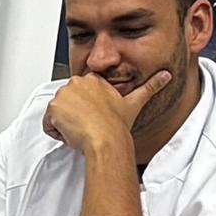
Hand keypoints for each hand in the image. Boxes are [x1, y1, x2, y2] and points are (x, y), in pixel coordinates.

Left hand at [43, 70, 163, 162]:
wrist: (106, 140)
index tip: (95, 118)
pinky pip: (48, 123)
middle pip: (67, 103)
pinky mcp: (53, 108)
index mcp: (93, 80)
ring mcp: (64, 94)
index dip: (86, 110)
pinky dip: (56, 132)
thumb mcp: (135, 102)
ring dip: (66, 124)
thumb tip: (166, 75)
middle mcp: (77, 82)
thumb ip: (151, 86)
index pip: (80, 94)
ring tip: (82, 131)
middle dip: (75, 116)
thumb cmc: (117, 126)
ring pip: (58, 113)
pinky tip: (72, 134)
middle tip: (89, 126)